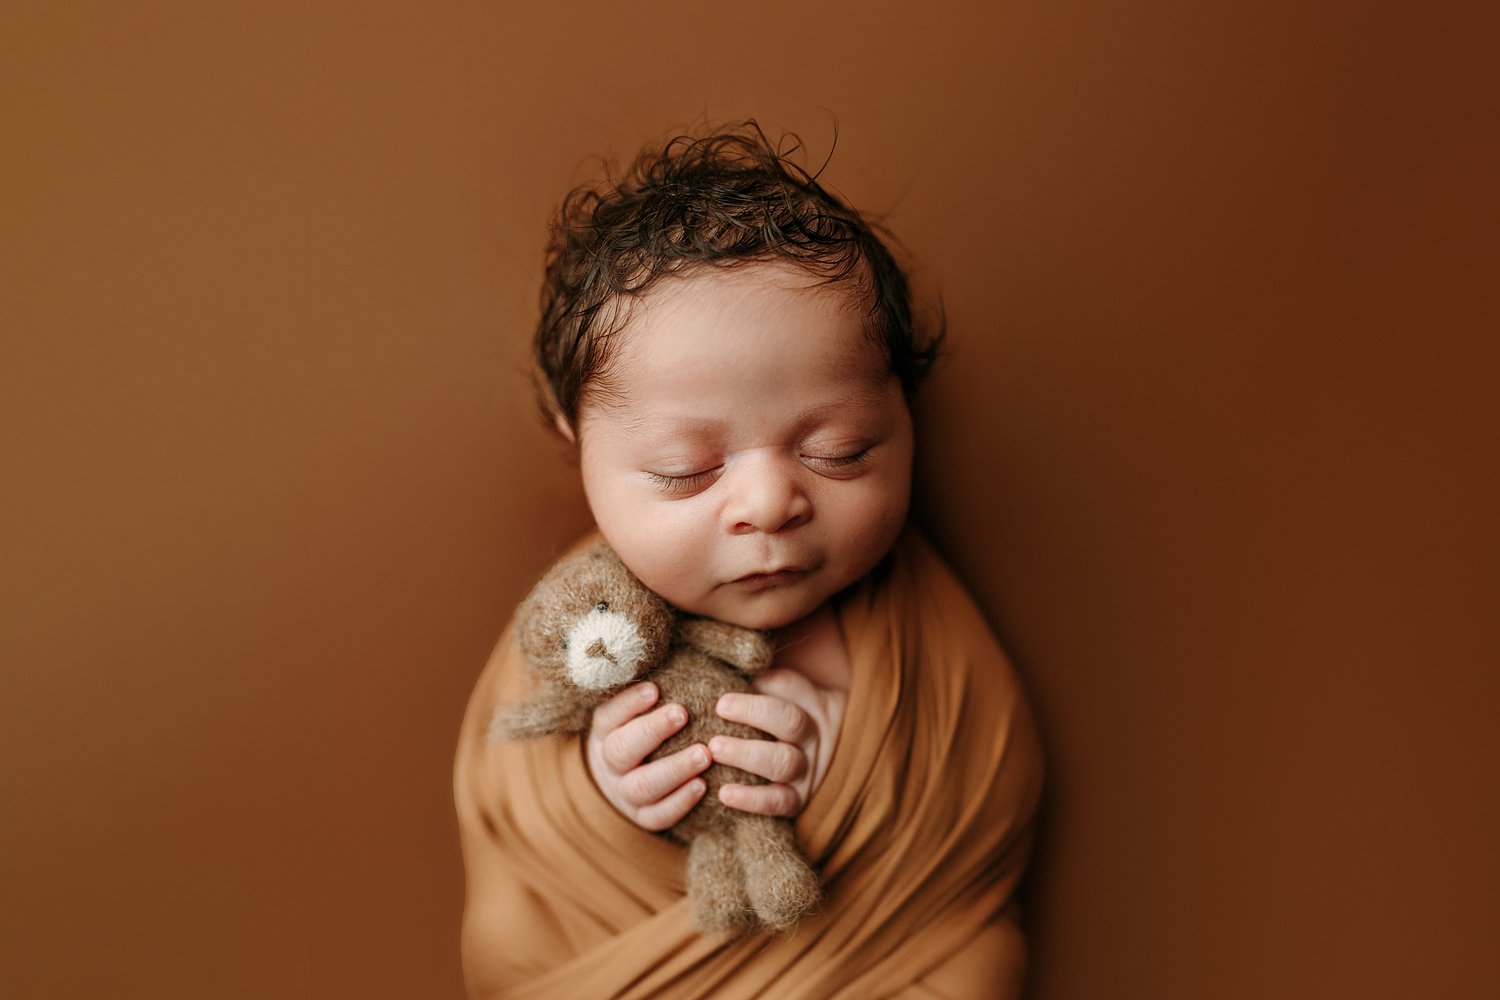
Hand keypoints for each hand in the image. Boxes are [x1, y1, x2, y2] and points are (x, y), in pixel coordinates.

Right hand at [584, 681, 712, 831]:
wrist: (625, 777)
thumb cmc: (645, 726)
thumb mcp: (640, 705)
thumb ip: (656, 685)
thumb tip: (689, 650)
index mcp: (605, 730)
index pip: (609, 715)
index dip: (629, 703)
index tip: (655, 688)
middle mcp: (610, 762)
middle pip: (622, 750)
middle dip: (652, 731)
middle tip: (683, 713)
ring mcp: (624, 792)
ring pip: (642, 786)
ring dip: (674, 769)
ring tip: (705, 754)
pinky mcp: (642, 817)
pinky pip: (657, 816)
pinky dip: (679, 803)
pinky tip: (702, 786)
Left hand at [709, 668, 846, 816]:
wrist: (830, 763)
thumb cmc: (789, 720)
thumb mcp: (787, 695)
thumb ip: (761, 684)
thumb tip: (722, 674)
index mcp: (810, 704)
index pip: (791, 689)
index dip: (758, 696)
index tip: (722, 702)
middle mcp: (812, 736)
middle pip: (791, 723)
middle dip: (754, 715)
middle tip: (719, 711)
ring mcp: (807, 770)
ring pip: (783, 763)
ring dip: (747, 756)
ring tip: (715, 749)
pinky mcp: (798, 800)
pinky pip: (779, 802)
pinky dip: (752, 800)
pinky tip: (725, 794)